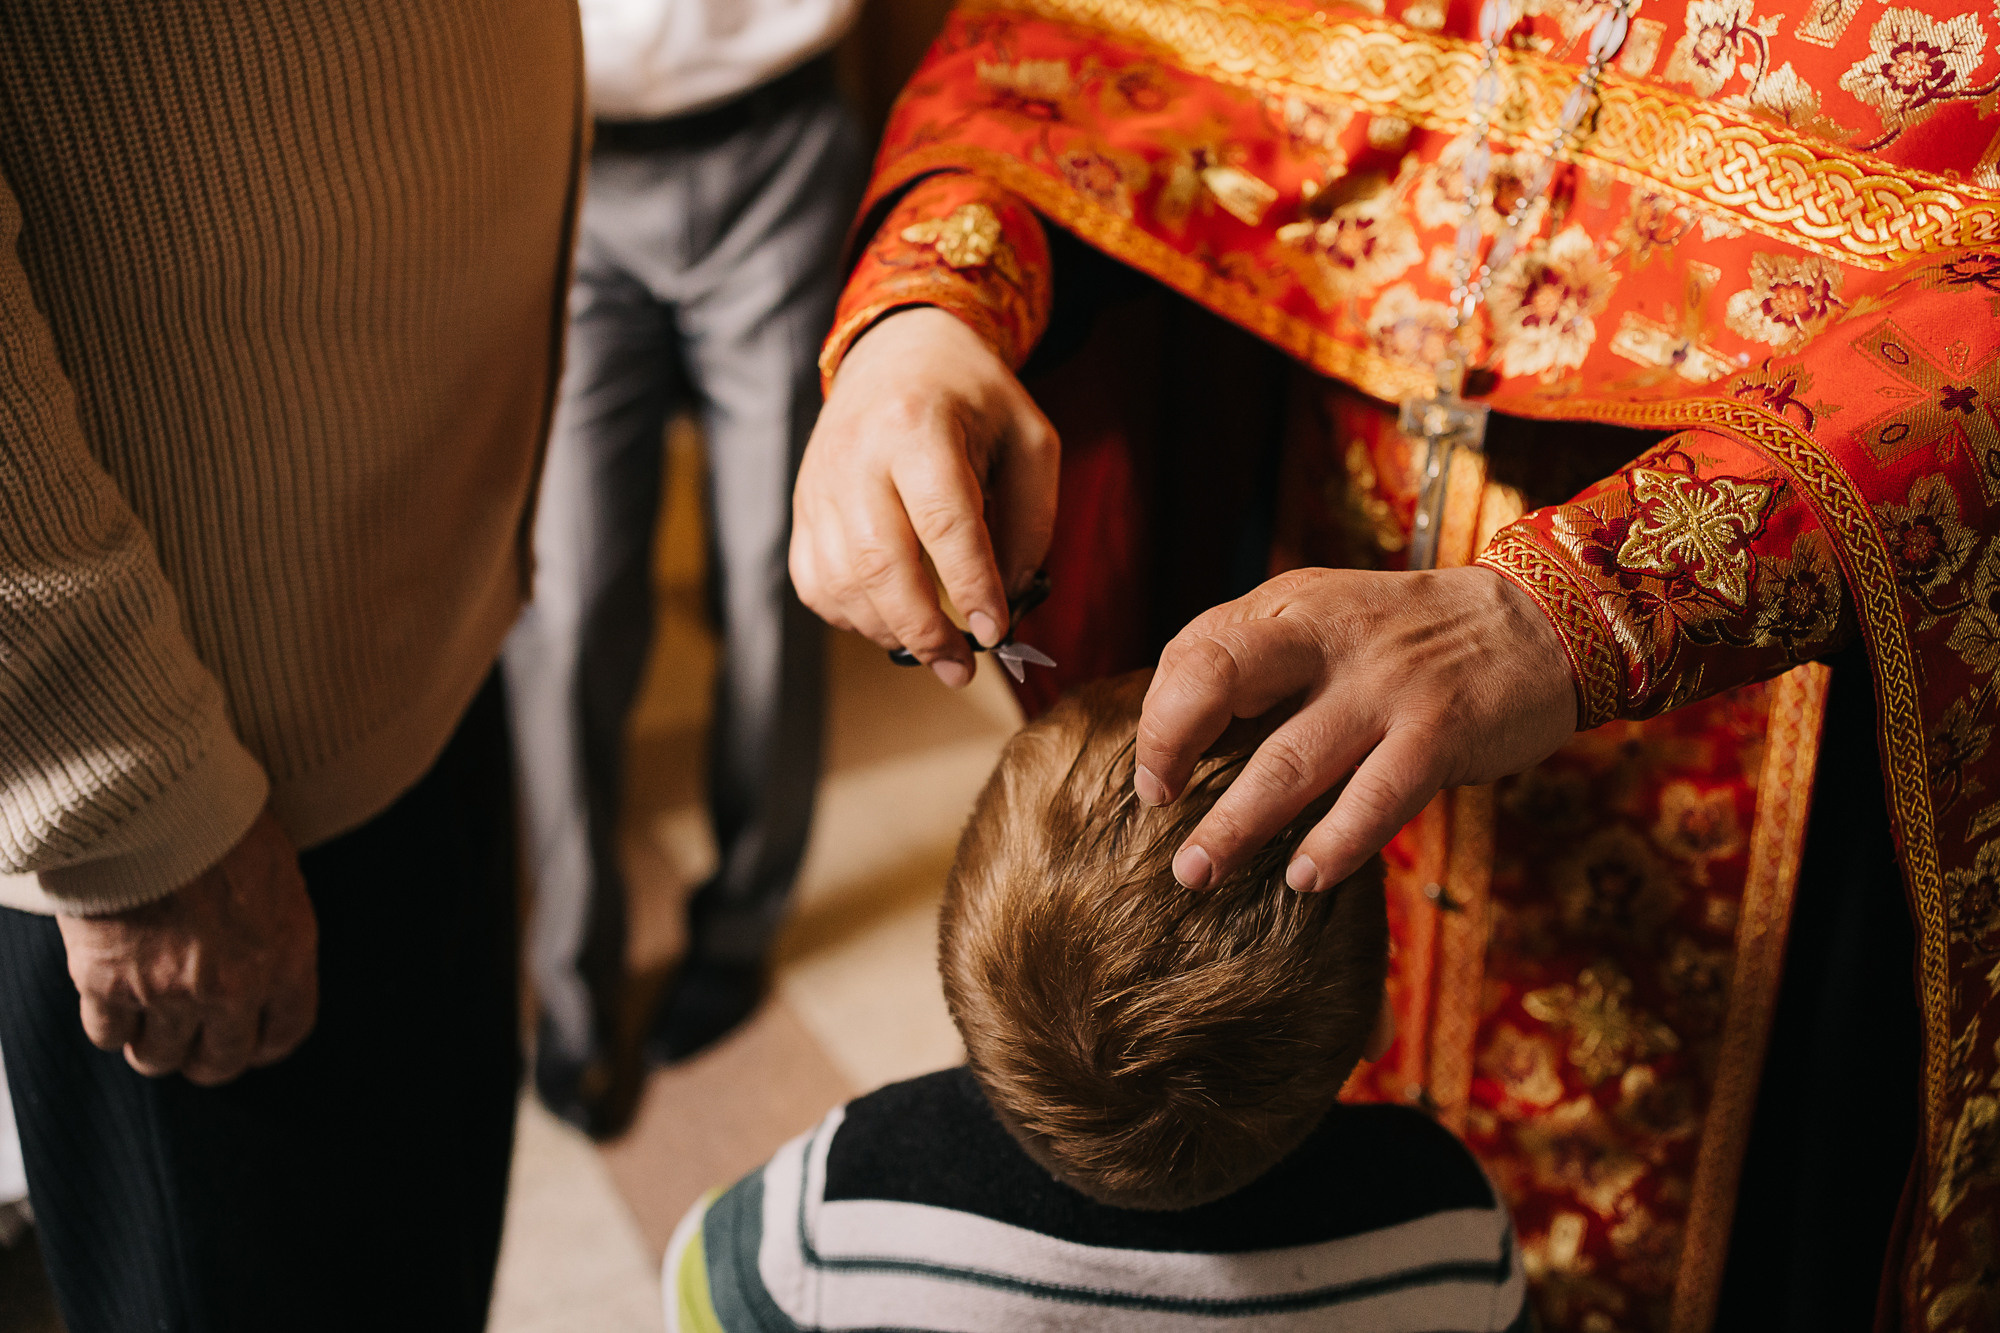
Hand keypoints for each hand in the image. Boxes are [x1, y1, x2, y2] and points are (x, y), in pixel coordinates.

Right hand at [57, 810, 317, 1084]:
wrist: (156, 799)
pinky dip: (108, 1023)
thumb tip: (263, 953)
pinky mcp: (108, 984)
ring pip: (158, 1058)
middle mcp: (234, 986)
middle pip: (220, 1062)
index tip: (249, 1042)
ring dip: (152, 1045)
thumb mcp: (277, 872)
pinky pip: (107, 1034)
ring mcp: (169, 990)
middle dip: (205, 1058)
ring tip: (147, 1021)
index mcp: (286, 956)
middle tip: (191, 1043)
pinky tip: (110, 998)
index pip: (286, 1032)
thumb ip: (273, 925)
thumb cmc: (221, 819)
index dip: (263, 1044)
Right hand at [791, 307, 1058, 686]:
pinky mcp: (802, 507)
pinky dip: (851, 617)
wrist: (895, 354)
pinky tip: (891, 619)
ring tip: (936, 648)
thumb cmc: (973, 401)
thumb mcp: (1029, 442)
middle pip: (882, 562)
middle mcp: (857, 454)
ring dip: (890, 631)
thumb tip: (1007, 601)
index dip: (970, 584)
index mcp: (919, 425)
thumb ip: (1030, 522)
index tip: (997, 631)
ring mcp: (820, 483)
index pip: (944, 520)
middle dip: (926, 629)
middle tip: (963, 667)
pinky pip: (815, 582)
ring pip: (843, 581)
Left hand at [1135, 566, 1577, 891]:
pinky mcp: (1440, 731)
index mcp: (1288, 608)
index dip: (1160, 717)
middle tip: (1155, 814)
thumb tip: (1170, 738)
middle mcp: (1327, 637)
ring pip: (1289, 758)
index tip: (1153, 780)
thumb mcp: (1323, 620)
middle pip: (1221, 676)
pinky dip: (1335, 843)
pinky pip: (1375, 797)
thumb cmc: (1406, 640)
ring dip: (1236, 825)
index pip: (1195, 650)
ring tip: (1199, 873)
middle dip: (1170, 747)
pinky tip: (1303, 879)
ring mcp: (1385, 684)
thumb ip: (1255, 662)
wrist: (1537, 622)